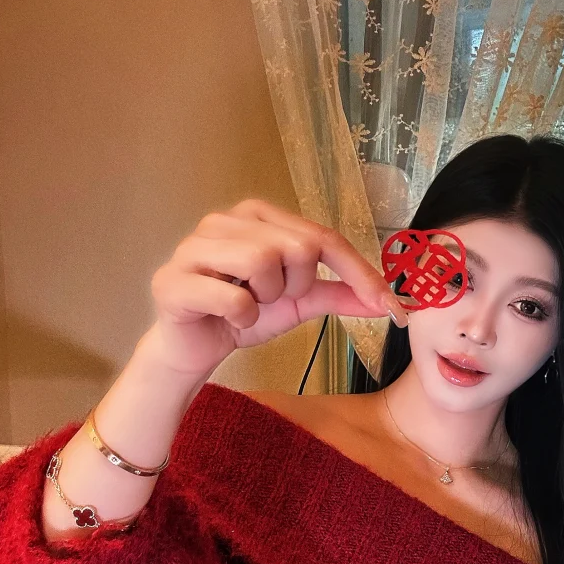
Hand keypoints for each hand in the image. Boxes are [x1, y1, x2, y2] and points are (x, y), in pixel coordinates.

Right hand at [147, 199, 407, 379]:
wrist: (193, 347)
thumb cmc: (244, 314)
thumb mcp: (300, 302)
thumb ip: (340, 294)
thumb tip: (389, 302)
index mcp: (258, 216)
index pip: (322, 237)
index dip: (359, 272)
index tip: (390, 307)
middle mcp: (225, 219)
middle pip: (296, 246)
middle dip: (295, 285)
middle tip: (272, 298)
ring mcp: (194, 246)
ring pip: (262, 263)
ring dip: (266, 299)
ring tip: (249, 305)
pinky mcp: (173, 281)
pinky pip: (234, 299)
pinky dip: (242, 319)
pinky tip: (228, 318)